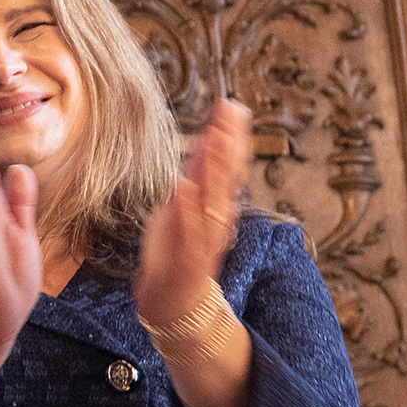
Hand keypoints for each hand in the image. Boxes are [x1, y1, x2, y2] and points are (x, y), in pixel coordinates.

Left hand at [134, 97, 251, 329]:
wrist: (175, 300)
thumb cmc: (178, 250)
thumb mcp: (185, 207)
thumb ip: (195, 178)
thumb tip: (203, 147)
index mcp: (216, 205)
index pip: (227, 164)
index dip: (231, 136)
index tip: (231, 106)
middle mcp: (216, 218)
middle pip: (225, 174)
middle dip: (228, 142)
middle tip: (229, 111)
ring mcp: (204, 237)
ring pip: (212, 197)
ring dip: (214, 168)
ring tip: (213, 138)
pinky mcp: (187, 256)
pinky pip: (188, 228)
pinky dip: (186, 207)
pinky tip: (183, 185)